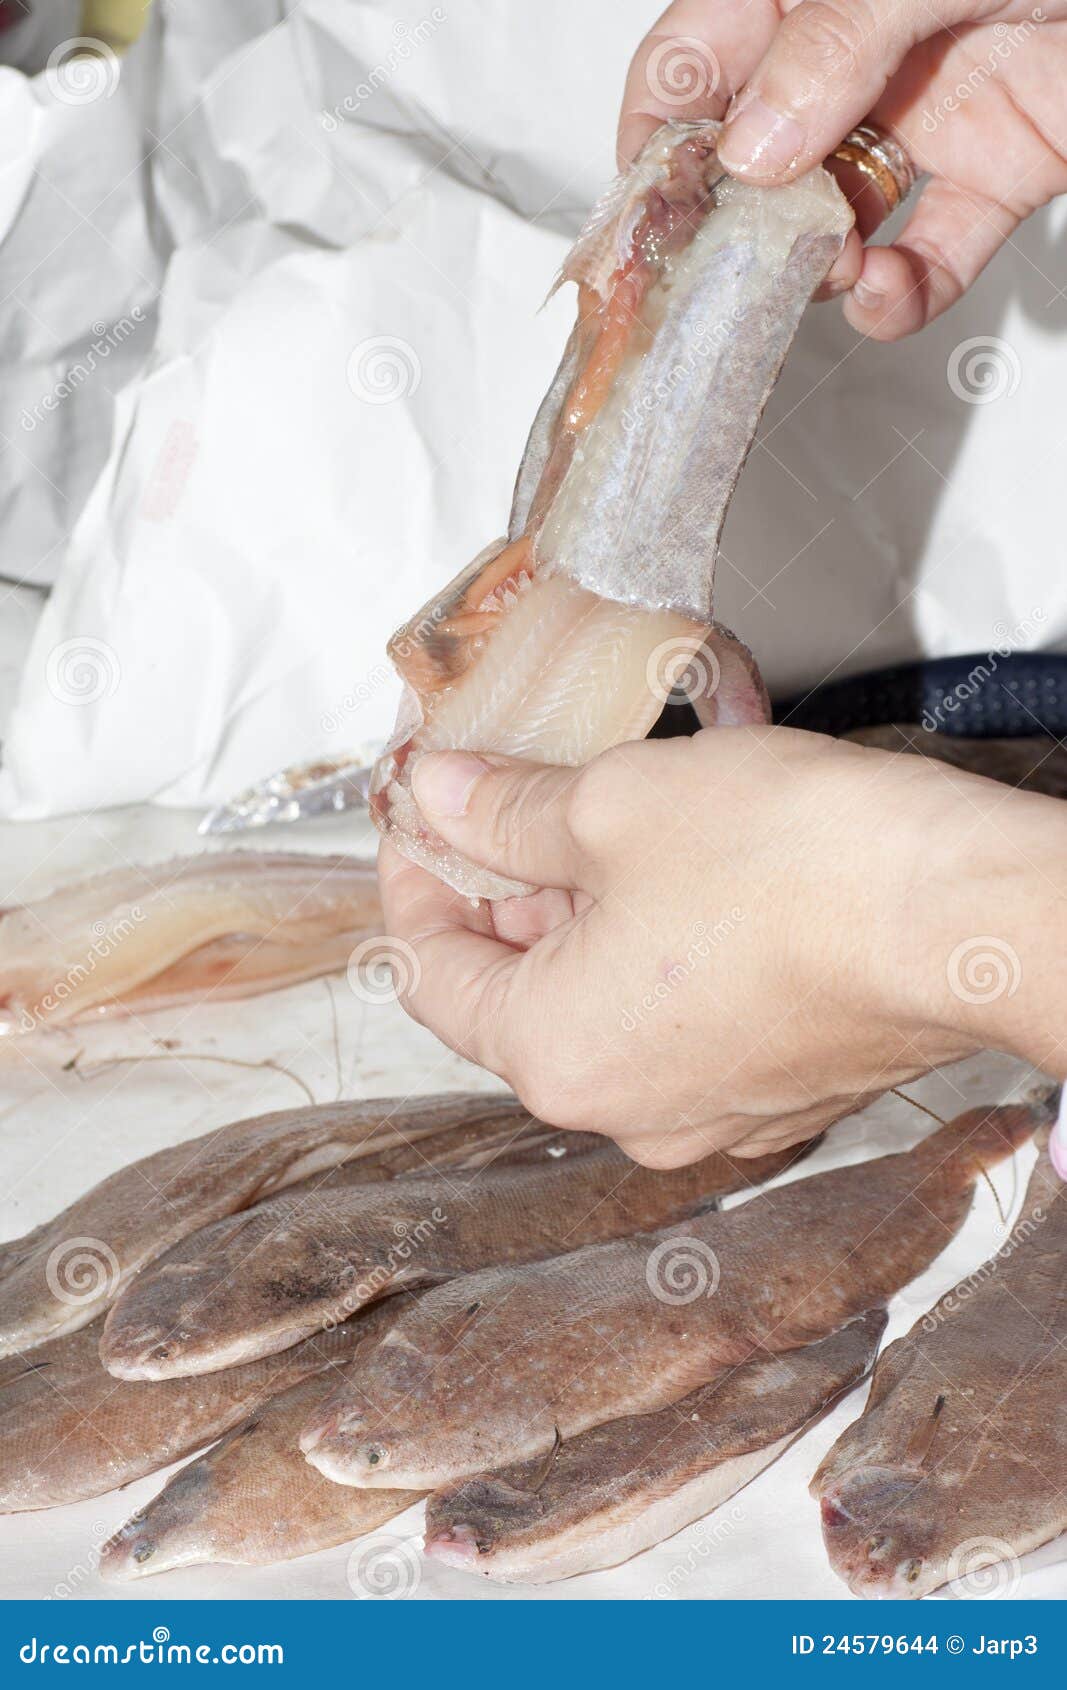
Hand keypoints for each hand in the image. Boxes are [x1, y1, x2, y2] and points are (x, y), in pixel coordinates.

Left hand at [379, 727, 1066, 1165]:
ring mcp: (709, 1109)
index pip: (427, 970)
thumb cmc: (804, 871)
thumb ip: (503, 808)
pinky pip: (681, 1016)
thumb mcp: (612, 803)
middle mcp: (625, 1108)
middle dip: (505, 887)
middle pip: (516, 992)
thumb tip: (440, 796)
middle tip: (513, 795)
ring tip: (606, 815)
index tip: (425, 811)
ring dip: (585, 912)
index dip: (413, 874)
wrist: (967, 916)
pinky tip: (685, 869)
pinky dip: (660, 947)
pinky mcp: (779, 1086)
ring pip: (602, 1001)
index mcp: (554, 1056)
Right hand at [619, 0, 1066, 339]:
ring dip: (819, 264)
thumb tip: (749, 149)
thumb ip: (835, 43)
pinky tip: (892, 296)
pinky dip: (908, 292)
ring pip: (837, 215)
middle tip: (734, 275)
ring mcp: (930, 109)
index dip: (658, 140)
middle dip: (738, 225)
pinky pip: (934, 250)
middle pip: (756, 155)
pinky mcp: (1003, 169)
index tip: (649, 222)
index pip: (694, 60)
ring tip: (835, 271)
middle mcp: (860, 46)